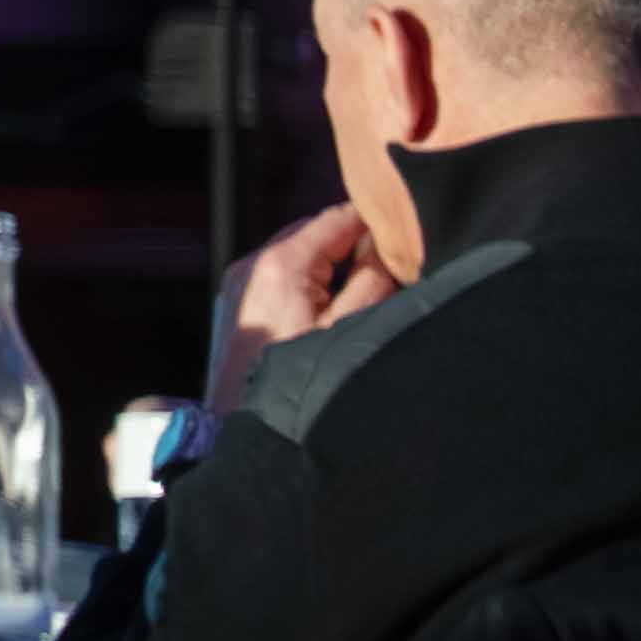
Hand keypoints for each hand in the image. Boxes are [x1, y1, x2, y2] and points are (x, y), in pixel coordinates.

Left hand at [202, 192, 399, 401]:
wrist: (243, 421)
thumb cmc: (296, 380)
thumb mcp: (349, 326)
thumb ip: (373, 279)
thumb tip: (384, 247)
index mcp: (282, 264)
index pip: (338, 219)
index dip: (374, 224)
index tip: (402, 238)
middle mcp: (253, 264)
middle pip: (318, 234)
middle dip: (352, 249)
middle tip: (383, 275)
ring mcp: (240, 282)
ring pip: (301, 255)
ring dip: (331, 267)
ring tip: (355, 298)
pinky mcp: (237, 301)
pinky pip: (282, 277)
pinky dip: (309, 283)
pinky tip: (326, 312)